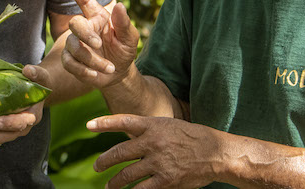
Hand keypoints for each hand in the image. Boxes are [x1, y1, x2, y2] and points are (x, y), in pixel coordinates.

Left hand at [0, 64, 48, 144]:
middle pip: (9, 134)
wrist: (37, 88)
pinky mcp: (6, 128)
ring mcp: (15, 128)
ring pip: (1, 137)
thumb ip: (36, 73)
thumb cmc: (37, 82)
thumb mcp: (40, 76)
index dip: (9, 123)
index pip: (23, 122)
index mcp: (34, 114)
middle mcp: (25, 125)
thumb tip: (28, 70)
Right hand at [62, 0, 138, 88]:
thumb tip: (121, 6)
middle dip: (85, 34)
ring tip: (109, 67)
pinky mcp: (70, 59)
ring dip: (92, 59)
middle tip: (99, 44)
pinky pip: (69, 63)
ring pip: (73, 47)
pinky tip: (95, 74)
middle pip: (75, 23)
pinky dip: (84, 70)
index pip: (86, 1)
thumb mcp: (130, 37)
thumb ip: (124, 22)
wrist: (119, 73)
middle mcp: (84, 27)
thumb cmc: (124, 49)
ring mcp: (75, 43)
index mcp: (98, 17)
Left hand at [88, 114, 220, 188]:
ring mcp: (158, 162)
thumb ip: (149, 131)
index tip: (89, 125)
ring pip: (126, 175)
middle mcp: (153, 142)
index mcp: (153, 125)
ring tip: (109, 187)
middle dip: (103, 162)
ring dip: (114, 183)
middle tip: (97, 167)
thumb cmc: (191, 137)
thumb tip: (129, 139)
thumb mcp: (169, 125)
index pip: (124, 121)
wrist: (215, 152)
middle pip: (119, 153)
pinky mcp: (165, 180)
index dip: (105, 123)